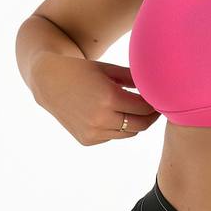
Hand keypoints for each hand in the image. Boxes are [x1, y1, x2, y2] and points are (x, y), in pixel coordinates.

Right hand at [32, 53, 161, 145]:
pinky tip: (115, 114)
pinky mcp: (87, 140)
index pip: (145, 107)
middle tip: (156, 107)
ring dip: (137, 123)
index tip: (161, 98)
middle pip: (141, 124)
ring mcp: (92, 132)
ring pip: (129, 133)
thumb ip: (135, 79)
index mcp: (109, 98)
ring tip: (139, 110)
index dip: (156, 103)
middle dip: (151, 116)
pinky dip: (119, 127)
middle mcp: (100, 119)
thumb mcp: (110, 70)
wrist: (48, 81)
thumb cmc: (82, 70)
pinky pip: (113, 136)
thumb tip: (158, 85)